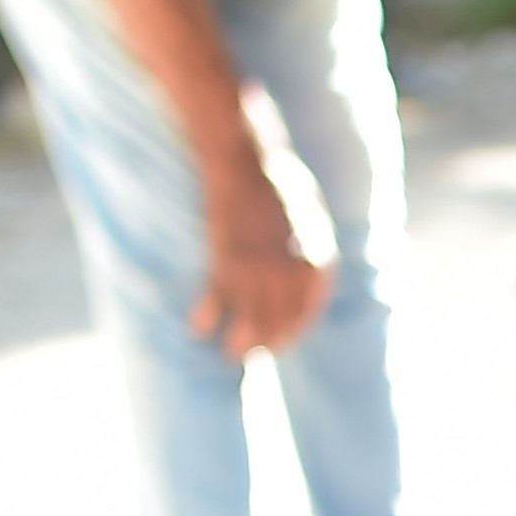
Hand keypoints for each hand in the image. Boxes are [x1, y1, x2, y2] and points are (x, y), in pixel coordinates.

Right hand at [193, 180, 333, 358]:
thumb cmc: (278, 185)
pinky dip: (206, 317)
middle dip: (267, 342)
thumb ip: (310, 250)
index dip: (293, 332)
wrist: (244, 160)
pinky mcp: (225, 260)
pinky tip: (198, 329)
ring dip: (239, 344)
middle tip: (255, 354)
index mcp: (316, 259)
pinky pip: (216, 299)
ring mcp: (257, 267)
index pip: (307, 311)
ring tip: (231, 354)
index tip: (281, 342)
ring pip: (249, 320)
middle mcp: (289, 270)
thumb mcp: (310, 217)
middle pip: (279, 322)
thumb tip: (308, 279)